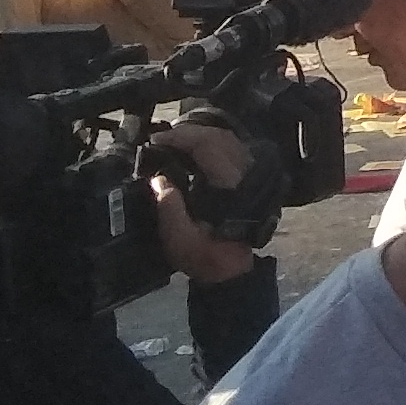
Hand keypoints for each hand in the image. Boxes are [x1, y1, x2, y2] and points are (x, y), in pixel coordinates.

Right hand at [145, 120, 263, 285]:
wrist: (231, 271)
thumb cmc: (205, 257)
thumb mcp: (180, 240)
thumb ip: (169, 209)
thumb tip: (159, 179)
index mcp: (231, 185)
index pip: (209, 145)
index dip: (181, 138)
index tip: (156, 141)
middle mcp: (244, 174)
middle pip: (219, 136)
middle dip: (188, 133)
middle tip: (161, 139)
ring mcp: (249, 175)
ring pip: (227, 140)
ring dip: (199, 136)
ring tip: (172, 143)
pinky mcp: (247, 179)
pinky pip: (230, 149)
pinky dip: (209, 144)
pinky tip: (190, 152)